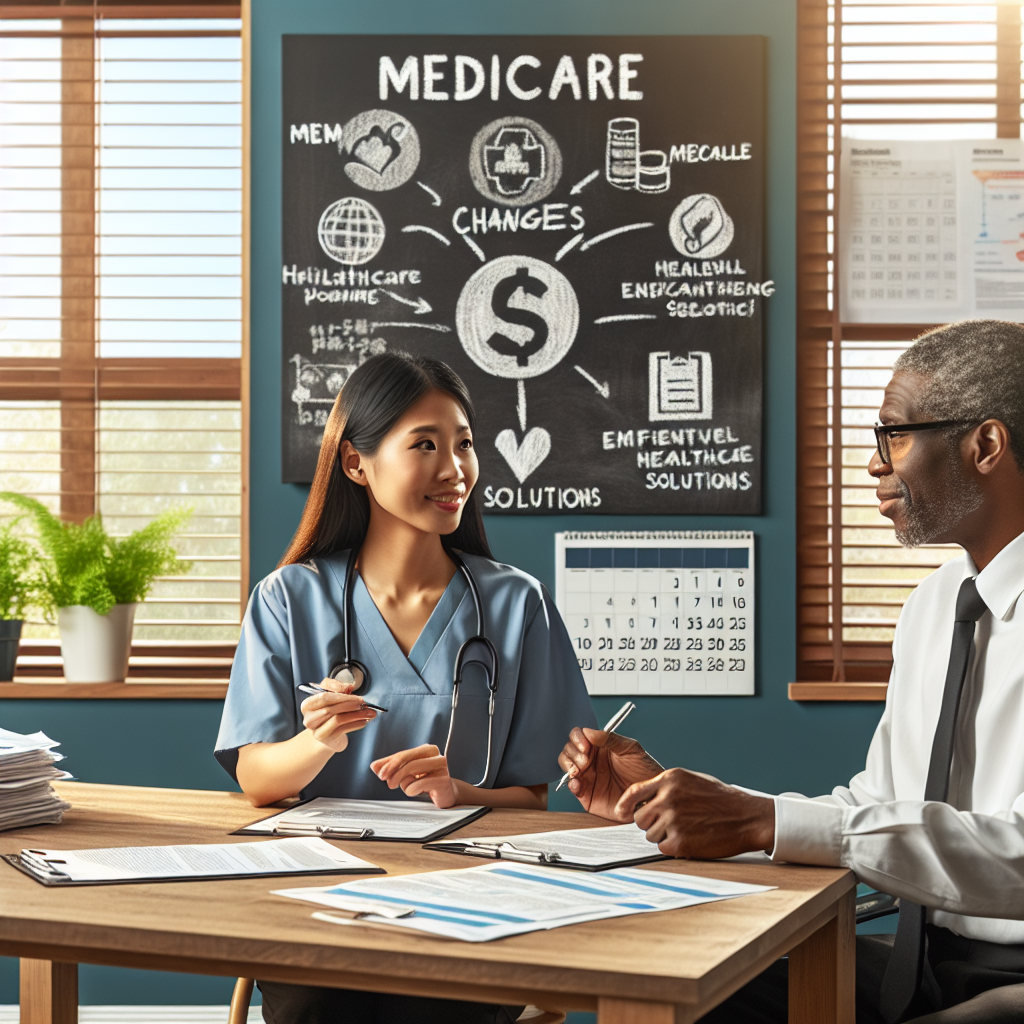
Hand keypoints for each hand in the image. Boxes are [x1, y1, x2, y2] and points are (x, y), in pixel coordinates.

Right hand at [300, 675, 375, 752]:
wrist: (326, 734)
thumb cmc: (328, 711)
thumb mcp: (329, 694)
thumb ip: (335, 686)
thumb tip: (348, 686)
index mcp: (308, 705)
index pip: (324, 697)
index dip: (342, 696)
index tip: (356, 695)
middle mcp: (309, 719)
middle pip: (330, 709)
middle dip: (350, 704)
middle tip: (364, 703)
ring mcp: (317, 731)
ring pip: (338, 719)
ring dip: (357, 714)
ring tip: (369, 712)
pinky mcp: (326, 739)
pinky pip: (344, 729)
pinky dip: (356, 724)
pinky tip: (364, 721)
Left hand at [370, 744, 459, 807]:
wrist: (445, 794)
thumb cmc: (426, 780)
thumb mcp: (407, 772)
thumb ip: (391, 767)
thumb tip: (375, 766)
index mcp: (427, 749)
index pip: (403, 754)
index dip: (389, 764)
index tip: (380, 773)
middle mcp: (436, 755)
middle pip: (407, 762)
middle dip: (394, 773)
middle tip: (389, 783)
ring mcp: (441, 768)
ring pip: (411, 773)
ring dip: (404, 784)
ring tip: (408, 788)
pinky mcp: (443, 781)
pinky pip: (417, 786)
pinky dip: (413, 791)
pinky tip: (421, 791)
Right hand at [557, 727, 662, 819]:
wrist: (652, 795)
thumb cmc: (645, 770)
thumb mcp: (631, 749)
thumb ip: (610, 739)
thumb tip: (588, 731)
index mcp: (600, 747)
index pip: (579, 737)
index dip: (577, 738)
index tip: (585, 745)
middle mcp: (591, 761)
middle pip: (569, 750)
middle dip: (573, 752)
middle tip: (585, 759)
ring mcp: (588, 777)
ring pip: (567, 766)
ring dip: (569, 765)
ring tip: (580, 770)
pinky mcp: (588, 795)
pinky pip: (573, 787)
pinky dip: (571, 784)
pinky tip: (579, 783)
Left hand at [615, 768, 775, 858]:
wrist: (747, 817)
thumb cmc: (720, 799)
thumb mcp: (691, 781)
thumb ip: (666, 787)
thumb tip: (644, 799)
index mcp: (670, 779)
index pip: (633, 792)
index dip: (625, 805)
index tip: (621, 812)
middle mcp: (668, 797)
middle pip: (639, 818)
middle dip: (649, 823)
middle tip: (668, 823)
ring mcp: (673, 820)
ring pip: (650, 834)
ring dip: (662, 835)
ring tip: (685, 829)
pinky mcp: (679, 841)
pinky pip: (663, 847)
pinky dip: (673, 846)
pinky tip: (690, 838)